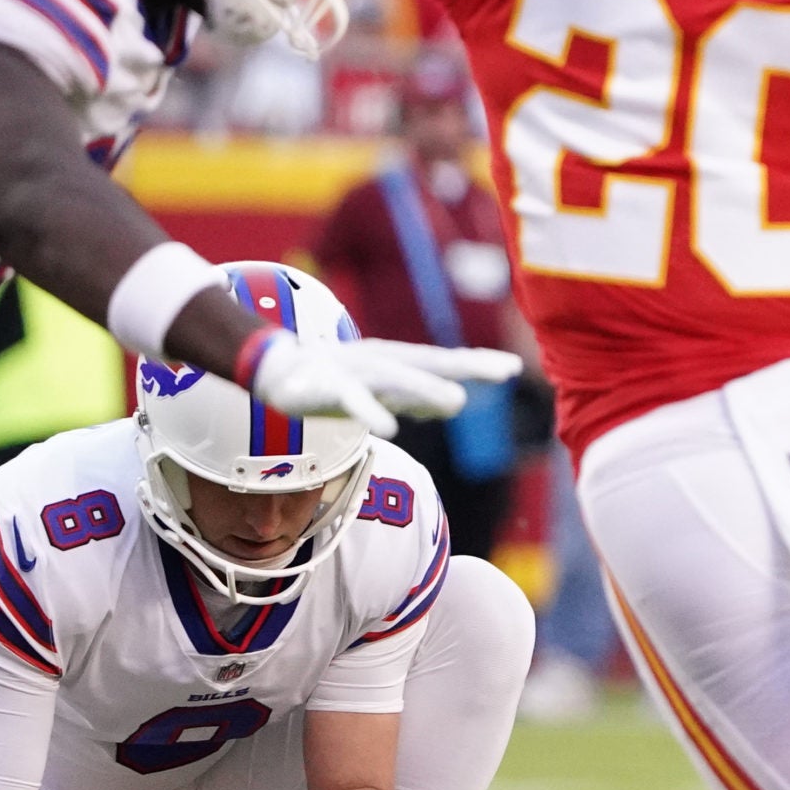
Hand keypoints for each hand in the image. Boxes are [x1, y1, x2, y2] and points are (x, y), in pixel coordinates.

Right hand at [247, 330, 523, 436]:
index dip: (477, 362)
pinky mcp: (326, 387)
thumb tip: (456, 400)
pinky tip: (388, 429)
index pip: (444, 360)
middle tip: (505, 371)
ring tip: (457, 400)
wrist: (275, 367)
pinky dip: (369, 413)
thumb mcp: (383, 387)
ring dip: (425, 388)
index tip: (513, 368)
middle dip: (467, 364)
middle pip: (430, 361)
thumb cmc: (336, 377)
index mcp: (397, 361)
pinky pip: (352, 402)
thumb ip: (418, 395)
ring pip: (395, 379)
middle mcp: (381, 361)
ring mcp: (355, 372)